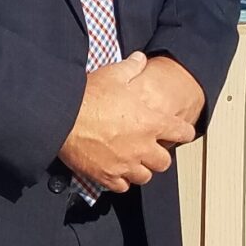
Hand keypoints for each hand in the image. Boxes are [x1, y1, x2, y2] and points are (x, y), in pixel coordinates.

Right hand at [58, 51, 197, 192]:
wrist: (62, 118)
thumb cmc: (89, 96)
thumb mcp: (113, 75)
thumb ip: (131, 67)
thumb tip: (140, 58)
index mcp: (151, 122)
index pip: (182, 132)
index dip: (184, 132)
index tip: (181, 132)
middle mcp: (142, 147)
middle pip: (164, 162)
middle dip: (159, 155)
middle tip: (151, 148)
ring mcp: (125, 164)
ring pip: (145, 177)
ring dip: (142, 169)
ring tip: (134, 161)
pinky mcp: (106, 176)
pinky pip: (123, 187)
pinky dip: (122, 181)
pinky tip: (116, 171)